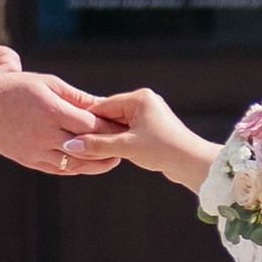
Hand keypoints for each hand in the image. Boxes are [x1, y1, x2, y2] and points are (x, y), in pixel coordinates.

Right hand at [0, 67, 121, 175]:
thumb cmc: (17, 88)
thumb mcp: (48, 84)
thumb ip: (76, 97)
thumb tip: (103, 104)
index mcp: (51, 111)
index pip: (90, 125)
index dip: (110, 128)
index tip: (125, 128)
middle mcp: (44, 134)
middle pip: (86, 148)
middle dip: (108, 148)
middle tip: (125, 147)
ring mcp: (35, 150)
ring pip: (74, 165)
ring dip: (95, 164)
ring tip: (112, 159)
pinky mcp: (27, 160)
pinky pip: (57, 170)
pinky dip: (75, 168)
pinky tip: (88, 164)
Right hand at [81, 87, 221, 195]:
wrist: (192, 163)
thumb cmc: (162, 150)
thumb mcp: (125, 147)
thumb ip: (97, 145)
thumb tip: (70, 145)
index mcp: (140, 98)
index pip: (103, 106)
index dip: (86, 121)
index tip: (69, 133)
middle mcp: (145, 101)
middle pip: (110, 115)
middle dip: (97, 130)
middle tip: (77, 144)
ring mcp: (149, 114)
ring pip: (118, 125)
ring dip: (107, 138)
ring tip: (91, 150)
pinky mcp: (153, 128)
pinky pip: (128, 132)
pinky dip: (119, 141)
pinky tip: (109, 152)